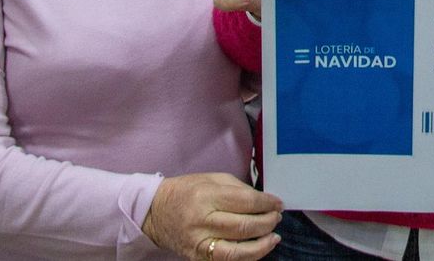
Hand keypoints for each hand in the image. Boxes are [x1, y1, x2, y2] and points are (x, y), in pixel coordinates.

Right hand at [140, 172, 282, 260]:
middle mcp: (202, 221)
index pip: (245, 202)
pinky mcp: (198, 257)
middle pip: (244, 227)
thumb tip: (263, 201)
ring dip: (262, 245)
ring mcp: (199, 243)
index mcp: (206, 196)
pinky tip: (258, 248)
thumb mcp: (212, 179)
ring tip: (274, 237)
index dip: (267, 204)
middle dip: (267, 222)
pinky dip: (246, 257)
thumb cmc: (186, 192)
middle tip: (276, 217)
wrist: (156, 212)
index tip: (278, 203)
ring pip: (237, 251)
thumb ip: (238, 189)